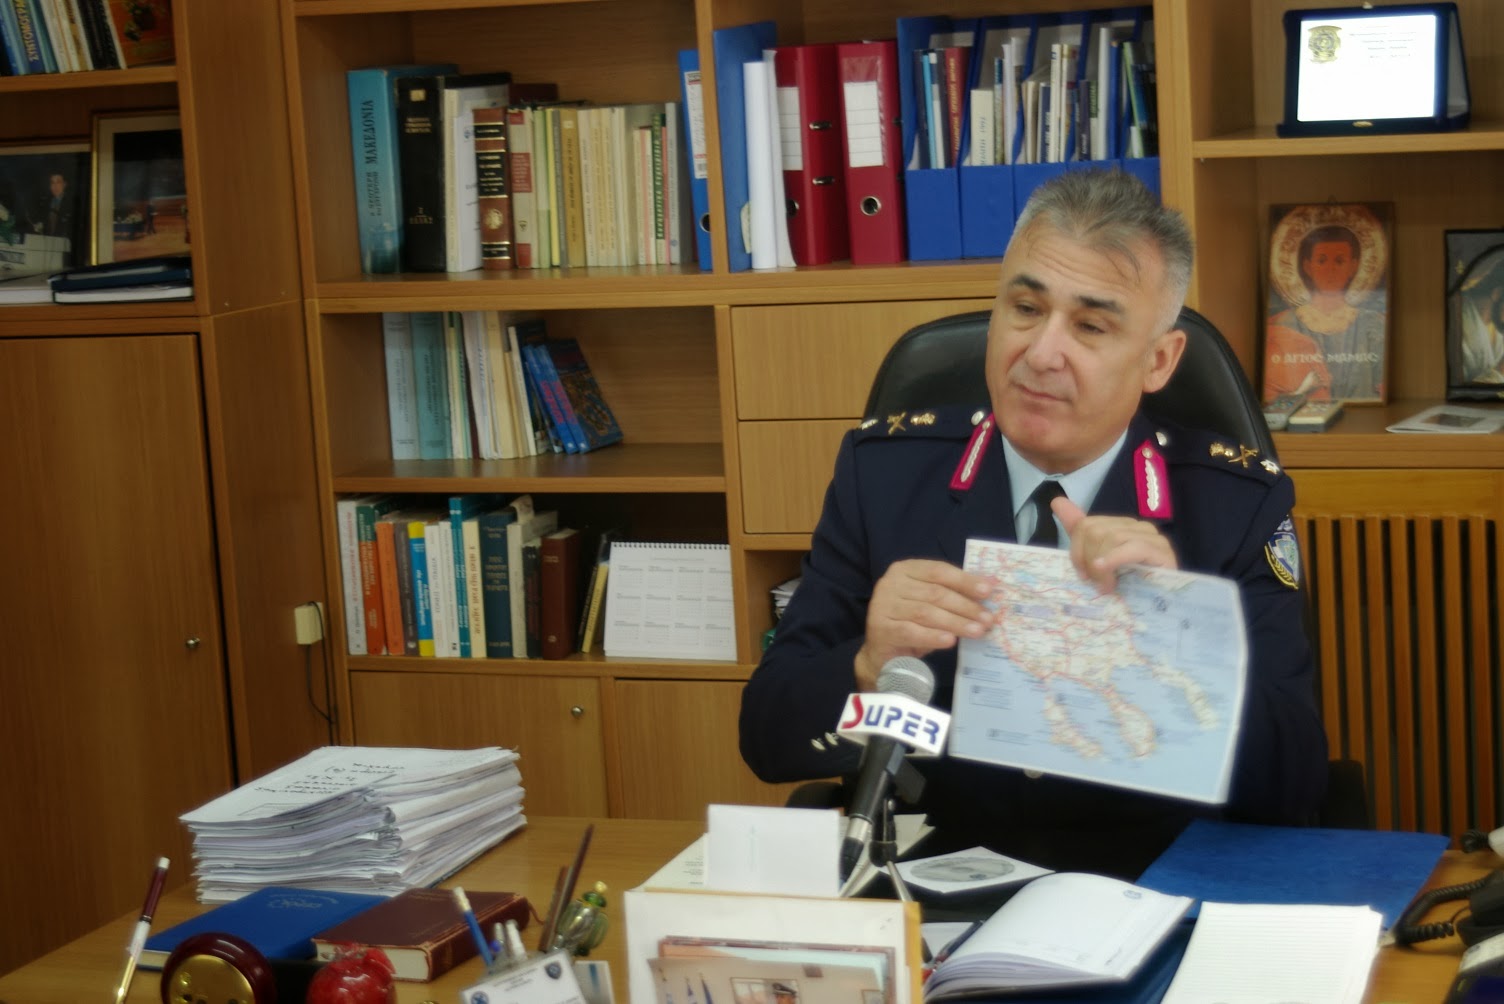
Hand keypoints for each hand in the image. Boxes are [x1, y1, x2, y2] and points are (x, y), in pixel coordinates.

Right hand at [854, 559, 994, 688]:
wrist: (885, 653)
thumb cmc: (913, 623)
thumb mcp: (934, 604)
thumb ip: (955, 593)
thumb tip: (990, 584)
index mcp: (905, 570)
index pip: (938, 571)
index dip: (964, 580)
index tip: (988, 591)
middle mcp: (891, 583)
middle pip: (934, 593)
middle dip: (965, 606)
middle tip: (988, 619)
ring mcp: (883, 605)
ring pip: (925, 612)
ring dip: (955, 622)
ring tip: (977, 631)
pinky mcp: (881, 628)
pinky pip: (911, 632)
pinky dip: (933, 636)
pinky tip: (950, 641)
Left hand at [1053, 497, 1177, 591]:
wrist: (1161, 609)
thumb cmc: (1128, 590)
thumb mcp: (1097, 562)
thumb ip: (1079, 532)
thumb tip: (1057, 502)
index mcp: (1121, 527)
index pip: (1087, 524)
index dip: (1077, 549)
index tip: (1081, 574)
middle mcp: (1137, 527)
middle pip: (1096, 530)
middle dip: (1088, 559)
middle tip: (1093, 583)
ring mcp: (1152, 538)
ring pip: (1112, 537)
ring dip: (1102, 567)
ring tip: (1106, 587)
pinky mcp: (1162, 552)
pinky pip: (1133, 548)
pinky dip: (1115, 559)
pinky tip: (1106, 572)